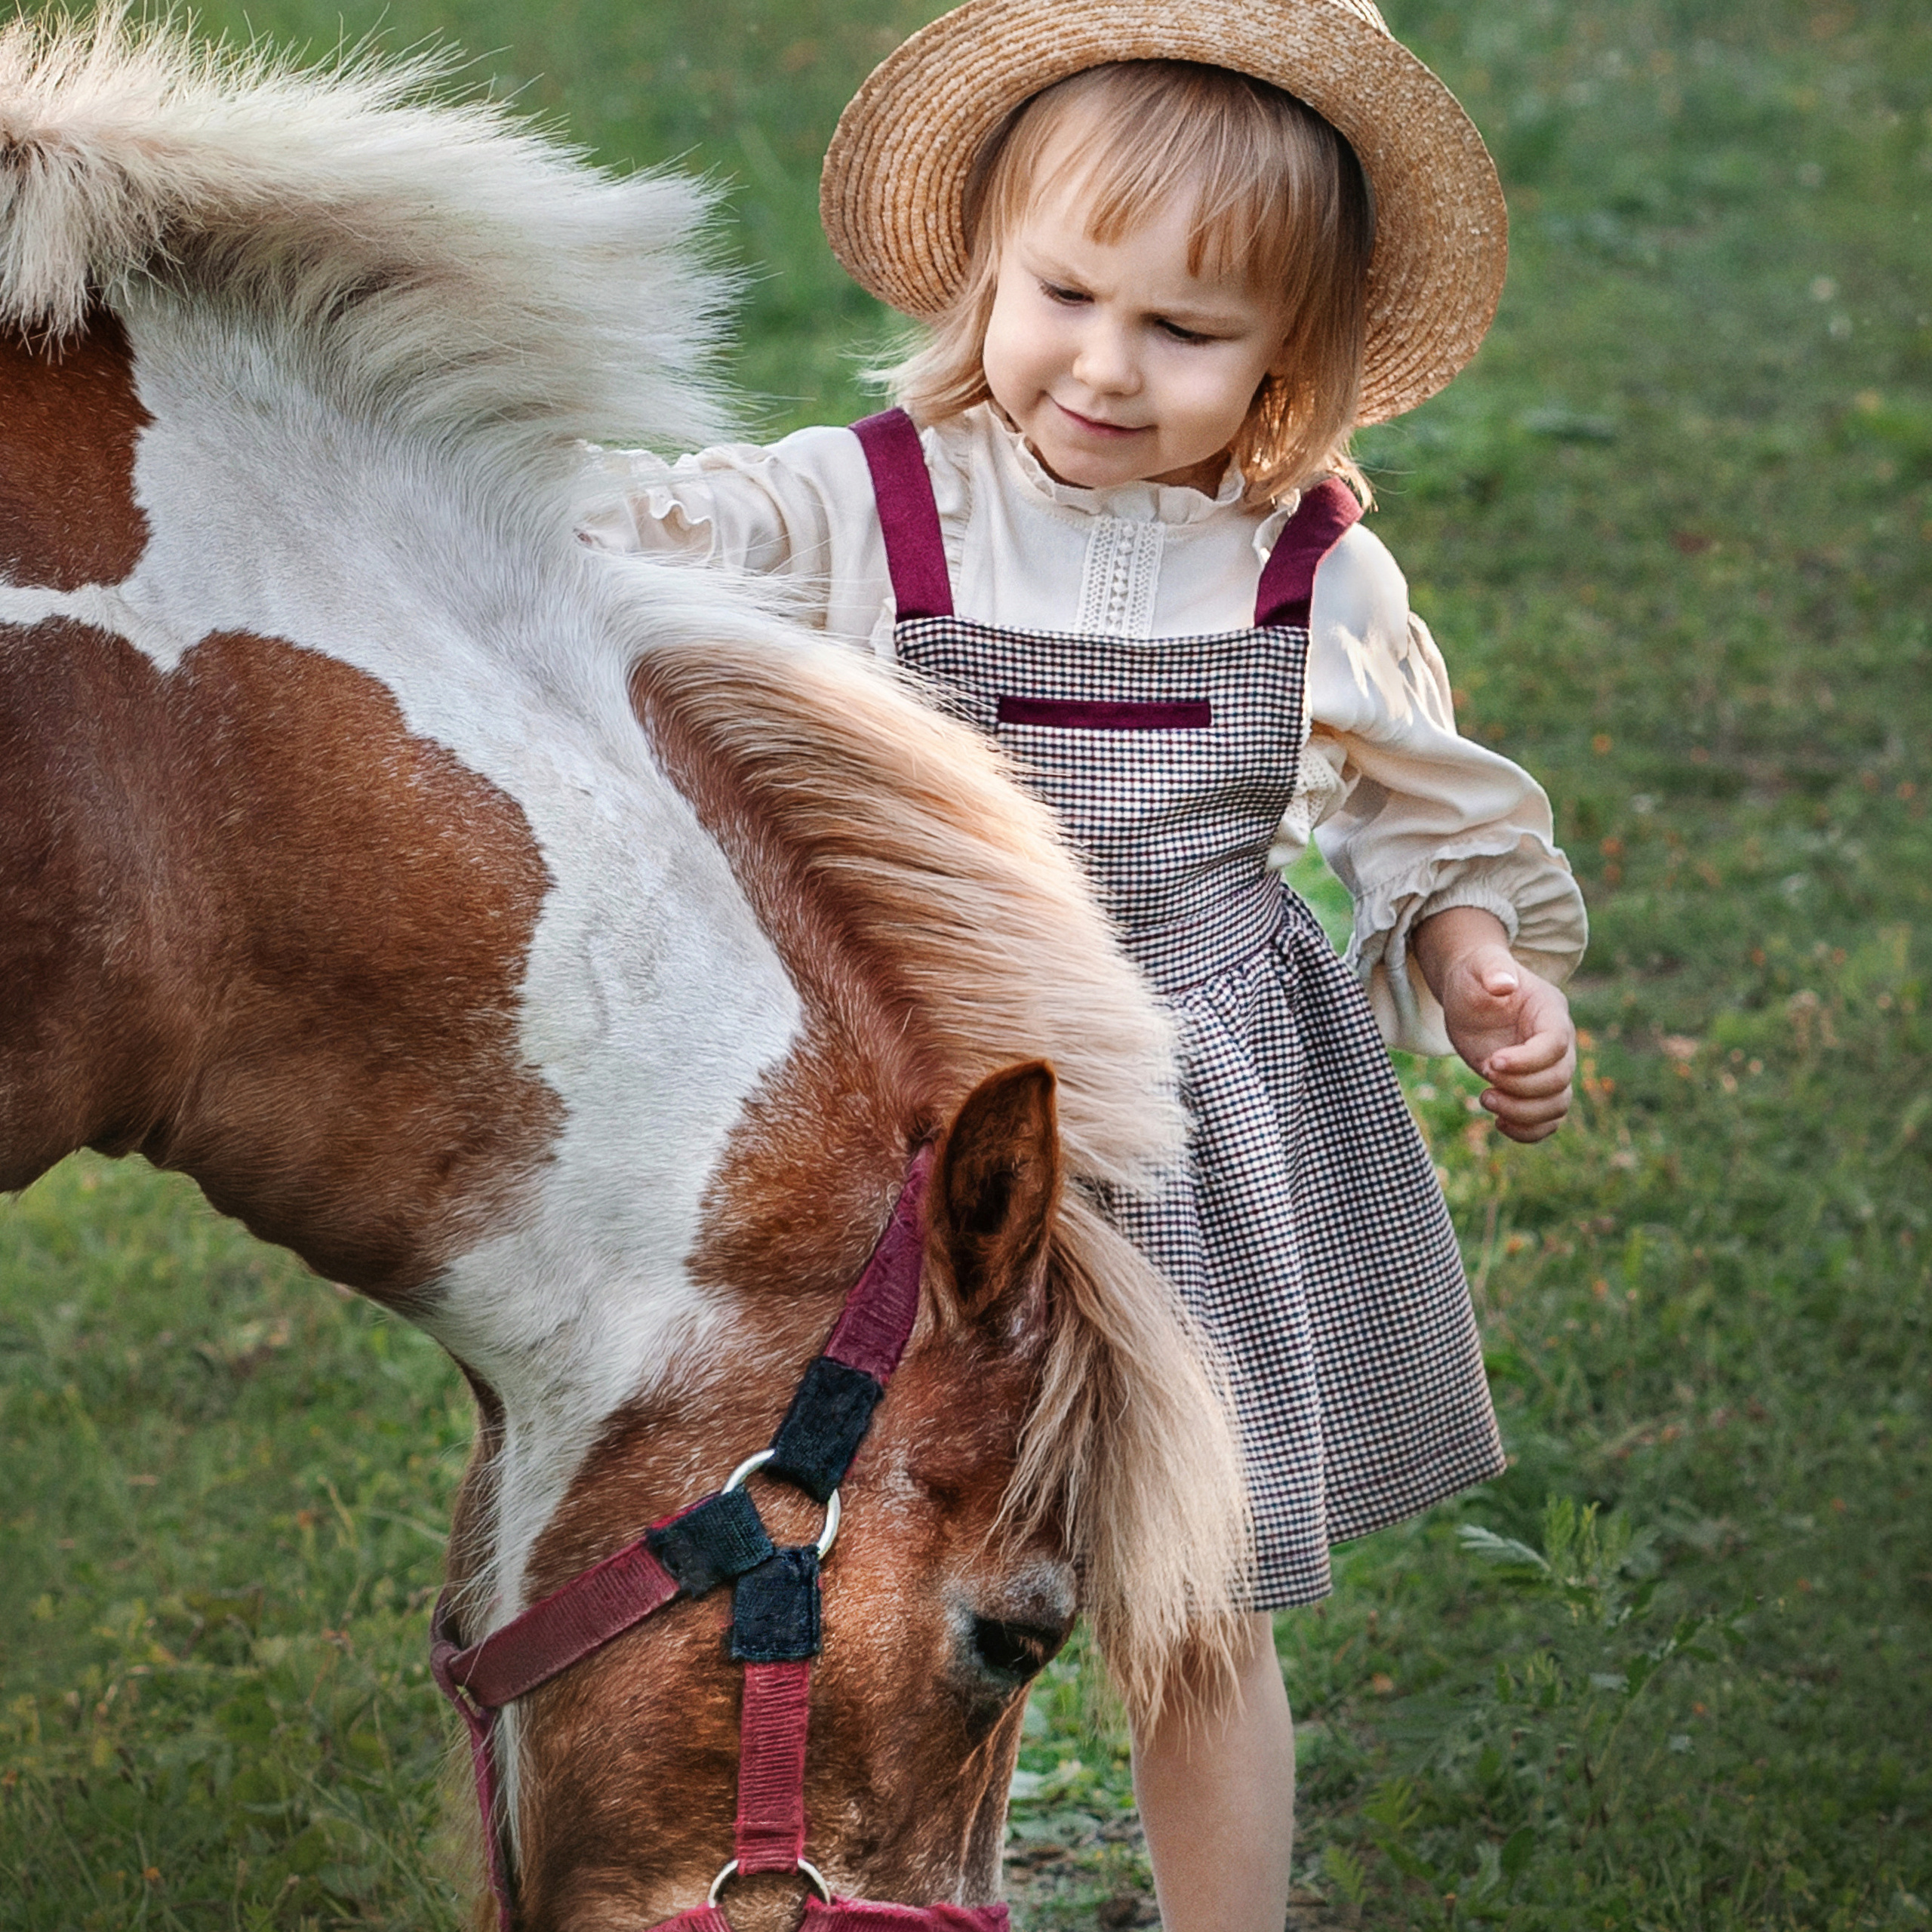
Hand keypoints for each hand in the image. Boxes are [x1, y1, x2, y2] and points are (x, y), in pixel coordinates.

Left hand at [1412, 908, 1576, 1143]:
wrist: (1471, 993)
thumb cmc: (1475, 976)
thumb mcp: (1480, 966)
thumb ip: (1493, 970)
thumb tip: (1504, 983)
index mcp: (1551, 1012)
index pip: (1555, 1045)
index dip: (1527, 1060)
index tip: (1490, 1063)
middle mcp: (1558, 1043)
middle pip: (1559, 1079)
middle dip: (1520, 1087)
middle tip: (1484, 1075)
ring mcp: (1547, 1068)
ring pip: (1558, 1105)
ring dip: (1523, 1113)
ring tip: (1485, 1098)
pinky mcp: (1532, 1087)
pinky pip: (1548, 1119)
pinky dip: (1529, 1130)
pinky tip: (1498, 1122)